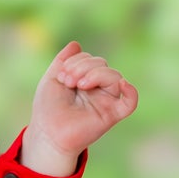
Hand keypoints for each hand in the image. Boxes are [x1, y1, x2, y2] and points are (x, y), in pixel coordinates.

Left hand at [21, 42, 138, 174]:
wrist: (47, 133)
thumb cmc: (48, 109)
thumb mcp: (52, 78)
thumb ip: (63, 60)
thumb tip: (76, 44)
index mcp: (85, 80)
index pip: (91, 59)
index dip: (77, 60)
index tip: (61, 75)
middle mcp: (98, 89)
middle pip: (103, 64)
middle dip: (83, 66)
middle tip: (67, 81)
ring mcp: (106, 101)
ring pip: (115, 76)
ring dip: (95, 74)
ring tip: (78, 85)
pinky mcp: (111, 115)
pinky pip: (130, 103)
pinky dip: (131, 92)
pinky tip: (123, 84)